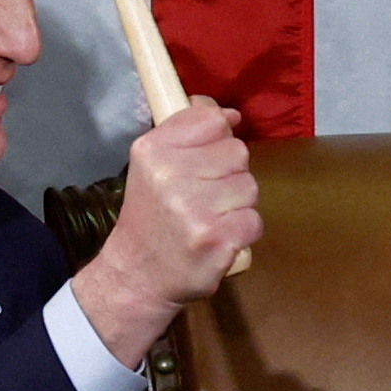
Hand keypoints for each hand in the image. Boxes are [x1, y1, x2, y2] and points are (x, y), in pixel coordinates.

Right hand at [71, 96, 261, 367]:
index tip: (206, 155)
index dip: (218, 136)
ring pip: (249, 186)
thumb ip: (186, 133)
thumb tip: (230, 114)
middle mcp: (170, 175)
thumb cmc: (150, 216)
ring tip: (209, 218)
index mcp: (153, 150)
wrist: (136, 275)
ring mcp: (194, 209)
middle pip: (237, 152)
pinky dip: (242, 231)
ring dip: (237, 204)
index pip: (211, 120)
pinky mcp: (216, 240)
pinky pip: (254, 220)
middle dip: (228, 173)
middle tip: (203, 196)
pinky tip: (218, 238)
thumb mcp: (151, 165)